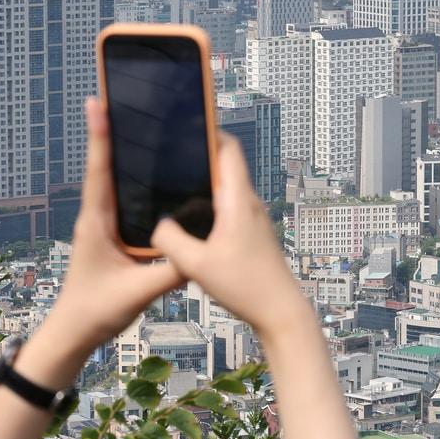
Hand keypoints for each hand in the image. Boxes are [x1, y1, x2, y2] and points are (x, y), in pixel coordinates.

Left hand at [15, 98, 183, 387]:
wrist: (74, 333)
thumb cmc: (96, 312)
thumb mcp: (137, 292)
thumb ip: (169, 273)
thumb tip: (200, 251)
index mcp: (96, 224)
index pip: (99, 172)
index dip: (100, 137)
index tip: (97, 103)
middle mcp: (96, 219)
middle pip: (105, 166)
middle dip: (111, 132)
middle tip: (115, 97)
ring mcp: (101, 227)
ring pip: (112, 181)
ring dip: (119, 153)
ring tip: (131, 123)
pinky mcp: (110, 237)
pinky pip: (121, 200)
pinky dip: (129, 180)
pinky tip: (145, 172)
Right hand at [150, 133, 309, 340]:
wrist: (281, 312)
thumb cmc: (246, 286)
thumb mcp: (196, 264)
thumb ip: (170, 240)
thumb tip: (158, 225)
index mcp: (238, 200)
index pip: (228, 149)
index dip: (208, 132)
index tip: (184, 126)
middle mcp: (248, 203)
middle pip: (225, 165)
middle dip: (199, 156)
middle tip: (169, 155)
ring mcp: (252, 219)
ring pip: (226, 188)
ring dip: (204, 182)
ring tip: (173, 184)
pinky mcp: (251, 235)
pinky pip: (228, 208)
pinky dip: (210, 204)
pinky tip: (190, 220)